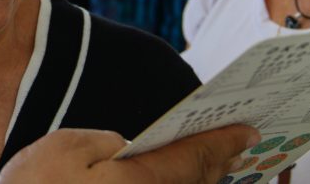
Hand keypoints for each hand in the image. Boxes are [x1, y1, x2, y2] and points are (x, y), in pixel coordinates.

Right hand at [0, 125, 259, 183]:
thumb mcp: (64, 148)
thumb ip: (107, 143)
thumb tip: (129, 150)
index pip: (193, 158)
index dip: (222, 141)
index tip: (245, 130)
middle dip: (219, 162)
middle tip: (238, 145)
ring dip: (202, 181)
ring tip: (213, 163)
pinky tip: (176, 179)